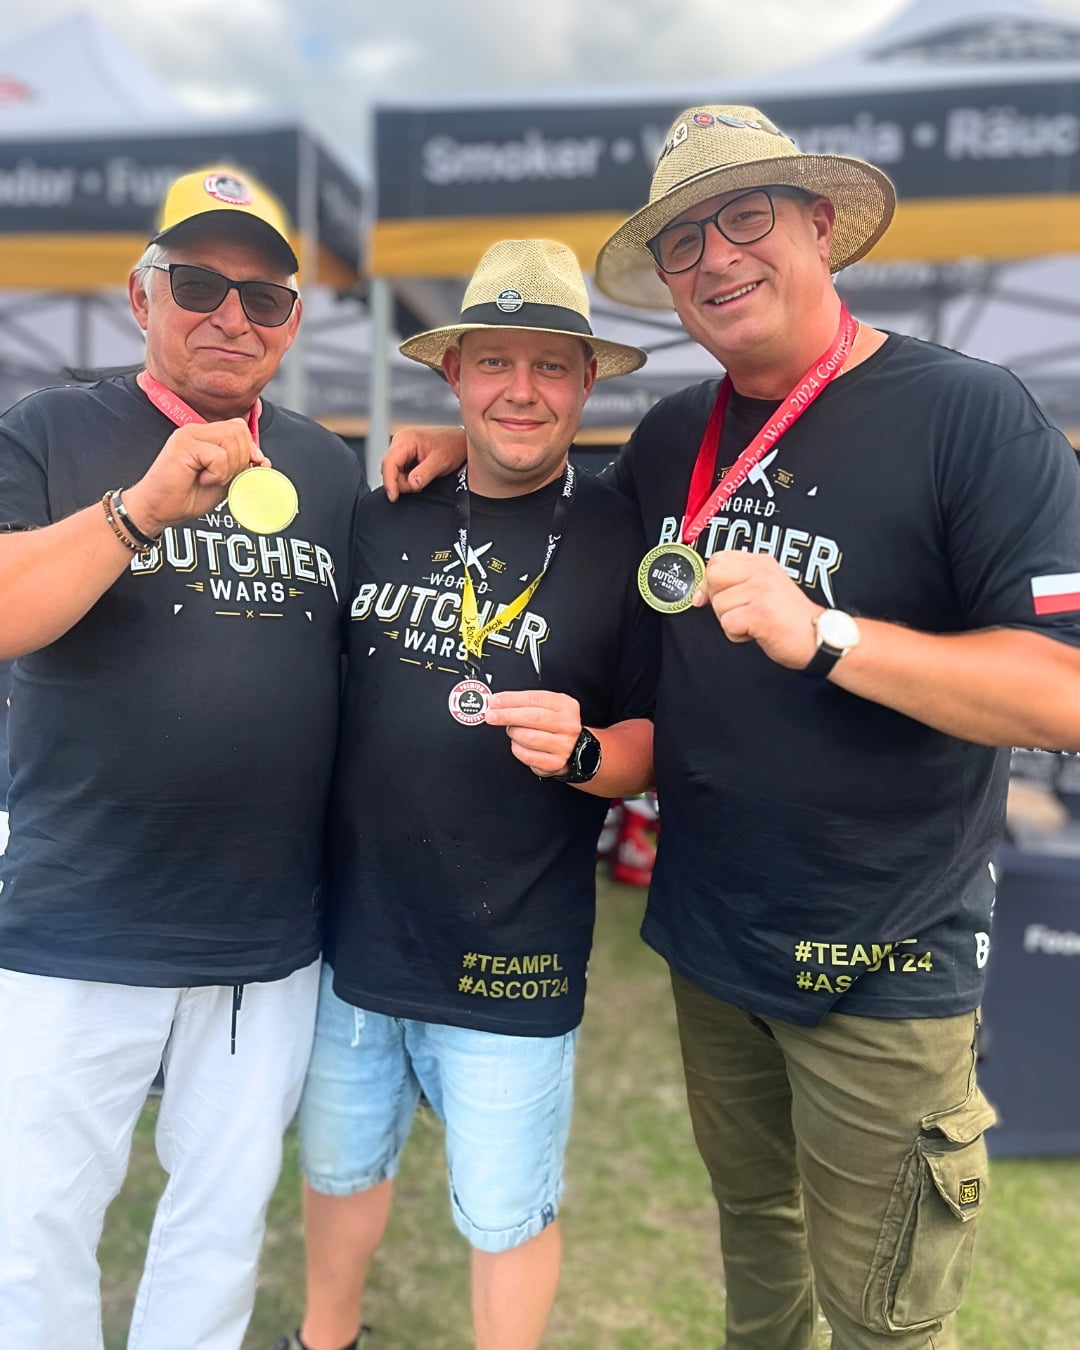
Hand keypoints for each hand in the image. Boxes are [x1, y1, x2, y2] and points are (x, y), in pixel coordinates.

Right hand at [122, 421, 266, 535]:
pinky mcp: (183, 445)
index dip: (249, 448)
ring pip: (231, 441)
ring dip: (228, 468)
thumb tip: (264, 460)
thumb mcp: (224, 480)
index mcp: (206, 434)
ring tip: (211, 479)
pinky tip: (202, 479)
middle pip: (238, 432)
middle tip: (222, 477)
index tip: (246, 468)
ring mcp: (188, 435)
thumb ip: (241, 467)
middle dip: (240, 460)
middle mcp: (196, 430)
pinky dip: (217, 474)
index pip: (239, 428)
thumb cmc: (187, 496)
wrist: (159, 509)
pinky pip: (218, 456)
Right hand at [381, 425, 467, 500]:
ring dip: (406, 482)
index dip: (390, 482)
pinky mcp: (406, 456)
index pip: (389, 463)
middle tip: (420, 485)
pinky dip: (408, 479)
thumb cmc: (453, 446)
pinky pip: (400, 472)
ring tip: (424, 478)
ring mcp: (402, 449)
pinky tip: (421, 477)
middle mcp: (401, 442)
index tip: (394, 497)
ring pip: (394, 472)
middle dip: (401, 483)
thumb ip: (424, 473)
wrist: (460, 443)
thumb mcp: (441, 461)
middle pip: (389, 469)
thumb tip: (411, 484)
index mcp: (406, 439)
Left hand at [485, 689, 581, 776]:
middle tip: (491, 715)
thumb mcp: (548, 706)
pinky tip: (517, 744)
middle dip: (507, 715)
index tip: (495, 701)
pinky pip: (528, 756)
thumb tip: (497, 702)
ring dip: (513, 733)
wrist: (574, 748)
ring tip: (512, 730)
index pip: (535, 699)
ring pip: (529, 737)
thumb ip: (526, 702)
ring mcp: (563, 745)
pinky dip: (517, 749)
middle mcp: (567, 725)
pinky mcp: (555, 762)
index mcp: (566, 706)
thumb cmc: (555, 725)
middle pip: (532, 718)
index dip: (512, 699)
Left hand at [693, 551, 821, 669]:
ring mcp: (762, 590)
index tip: (720, 597)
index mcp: (762, 562)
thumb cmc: (789, 619)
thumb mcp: (762, 591)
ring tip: (755, 623)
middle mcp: (762, 571)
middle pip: (712, 577)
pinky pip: (727, 624)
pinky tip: (757, 632)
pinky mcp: (760, 612)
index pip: (717, 559)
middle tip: (740, 612)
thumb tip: (697, 595)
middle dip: (718, 600)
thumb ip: (733, 586)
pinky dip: (737, 635)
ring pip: (719, 605)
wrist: (820, 639)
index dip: (711, 582)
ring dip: (731, 621)